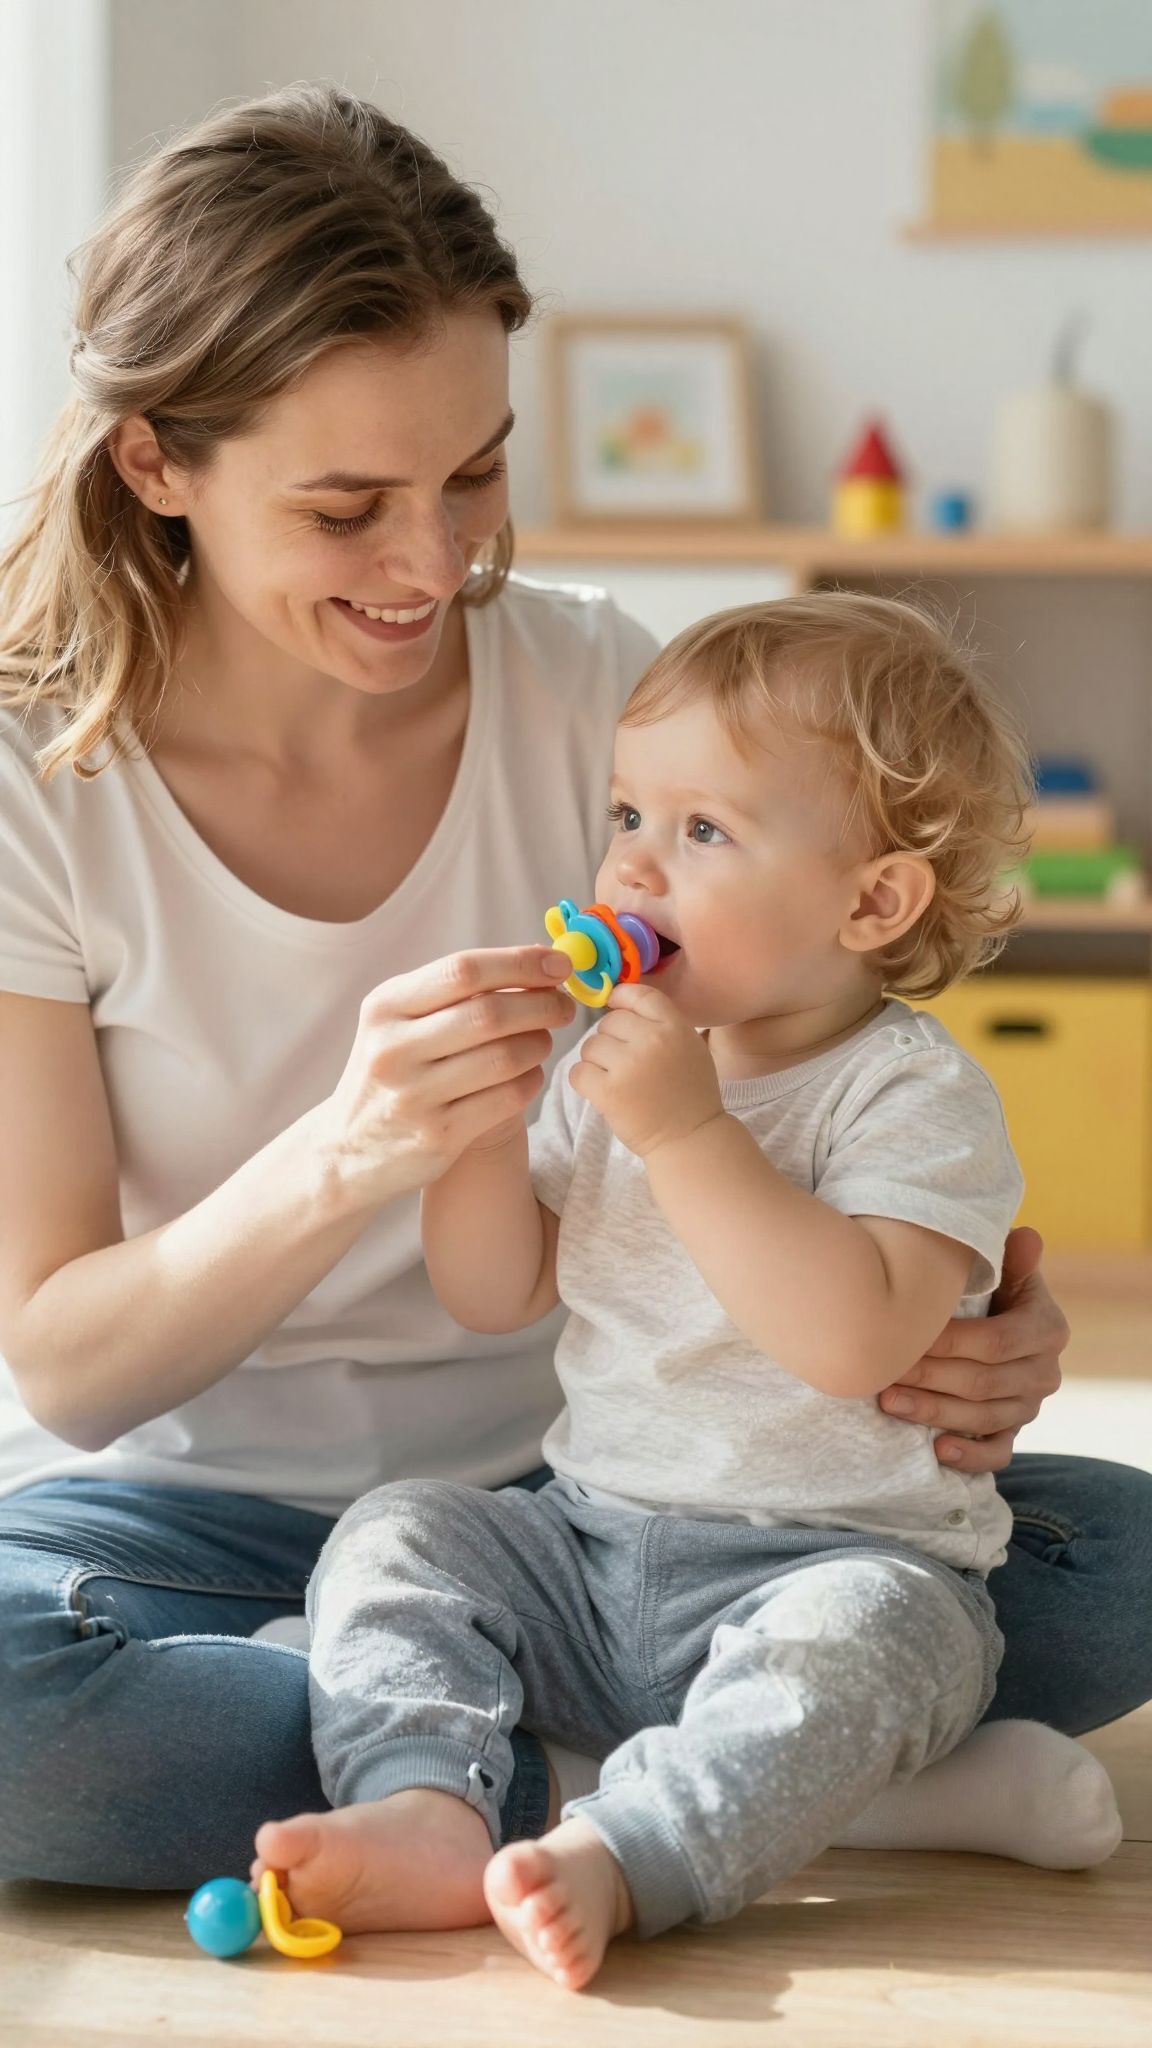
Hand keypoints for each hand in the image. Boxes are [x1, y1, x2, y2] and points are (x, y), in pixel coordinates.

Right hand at [322, 947, 574, 1203]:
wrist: (347, 1152)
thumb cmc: (391, 1071)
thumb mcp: (398, 1022)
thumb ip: (453, 991)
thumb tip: (537, 960)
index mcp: (384, 1007)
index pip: (463, 971)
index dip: (520, 962)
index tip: (559, 964)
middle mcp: (393, 1049)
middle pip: (490, 1013)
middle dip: (541, 1004)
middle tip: (563, 1005)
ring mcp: (414, 1097)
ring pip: (505, 1057)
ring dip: (539, 1044)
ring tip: (542, 1041)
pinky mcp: (438, 1137)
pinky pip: (507, 1099)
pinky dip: (530, 1081)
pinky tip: (528, 1075)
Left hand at [569, 980, 723, 1156]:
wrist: (690, 1139)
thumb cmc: (690, 1093)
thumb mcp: (689, 1046)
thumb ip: (661, 1022)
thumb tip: (617, 997)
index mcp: (675, 1027)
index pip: (639, 994)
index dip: (621, 998)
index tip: (616, 1007)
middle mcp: (652, 1041)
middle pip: (609, 1022)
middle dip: (611, 1040)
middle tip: (626, 1065)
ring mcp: (629, 1066)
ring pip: (590, 1046)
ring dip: (597, 1062)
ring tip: (617, 1080)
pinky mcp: (608, 1092)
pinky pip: (578, 1072)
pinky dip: (585, 1082)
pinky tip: (603, 1092)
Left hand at [877, 1226, 1068, 1471]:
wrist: (998, 1325)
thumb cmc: (992, 1291)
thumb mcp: (1005, 1270)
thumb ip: (1012, 1257)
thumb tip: (1026, 1236)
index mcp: (1046, 1330)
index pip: (995, 1342)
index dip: (949, 1342)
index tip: (906, 1336)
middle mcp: (1044, 1373)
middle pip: (983, 1383)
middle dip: (930, 1378)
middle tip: (885, 1371)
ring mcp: (1029, 1407)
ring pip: (983, 1418)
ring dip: (933, 1413)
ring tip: (889, 1402)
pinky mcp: (1013, 1432)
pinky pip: (997, 1454)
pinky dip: (969, 1457)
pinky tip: (936, 1450)